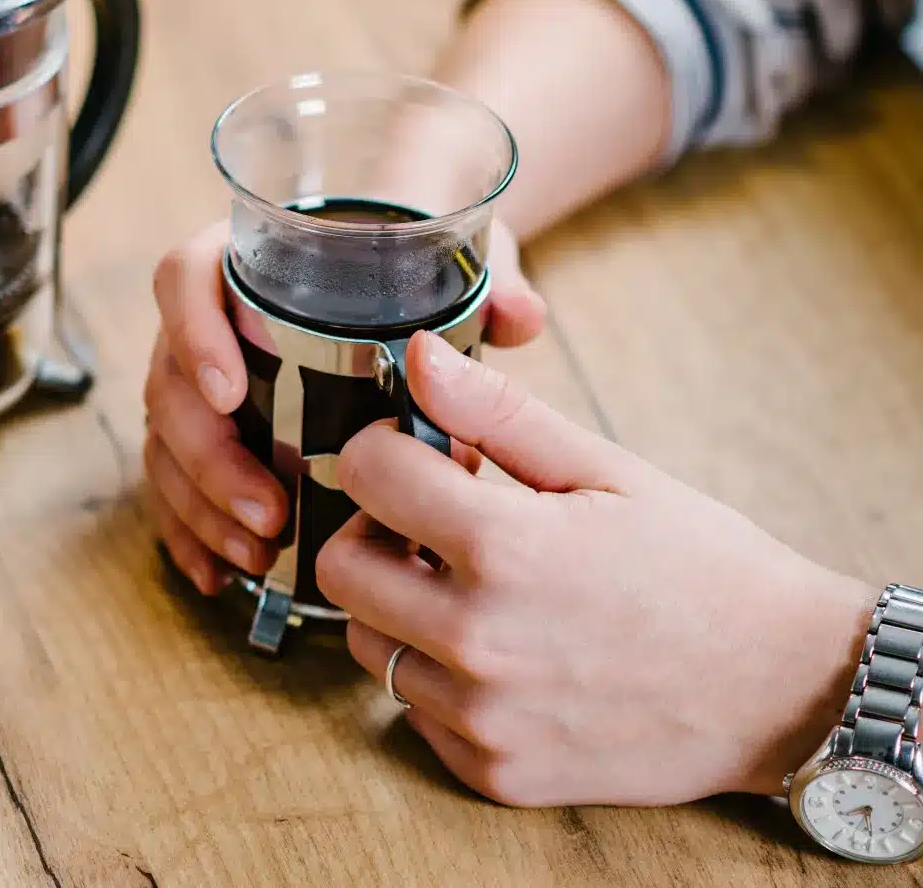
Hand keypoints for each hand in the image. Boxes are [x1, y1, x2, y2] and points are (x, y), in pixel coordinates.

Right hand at [143, 217, 543, 594]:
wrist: (390, 279)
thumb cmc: (404, 268)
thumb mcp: (445, 264)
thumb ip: (488, 283)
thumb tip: (520, 315)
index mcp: (240, 263)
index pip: (184, 281)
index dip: (194, 335)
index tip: (231, 391)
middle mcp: (201, 322)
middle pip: (168, 383)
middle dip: (209, 458)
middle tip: (269, 512)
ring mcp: (193, 383)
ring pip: (164, 444)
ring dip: (201, 507)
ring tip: (259, 554)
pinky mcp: (200, 437)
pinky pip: (171, 486)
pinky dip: (191, 533)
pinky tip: (220, 575)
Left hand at [322, 332, 875, 805]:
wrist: (788, 689)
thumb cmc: (704, 570)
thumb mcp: (608, 470)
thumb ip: (496, 414)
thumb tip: (415, 356)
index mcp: (502, 548)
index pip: (364, 471)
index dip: (388, 448)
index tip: (431, 457)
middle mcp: (477, 639)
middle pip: (341, 566)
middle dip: (376, 531)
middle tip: (439, 526)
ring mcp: (483, 716)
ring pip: (368, 643)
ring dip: (399, 608)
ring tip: (476, 590)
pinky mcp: (495, 773)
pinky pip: (414, 712)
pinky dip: (438, 678)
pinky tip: (501, 652)